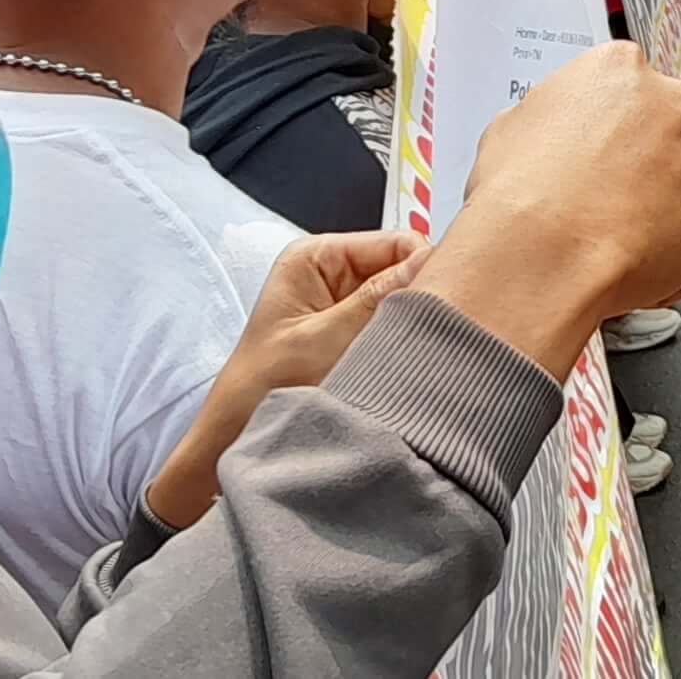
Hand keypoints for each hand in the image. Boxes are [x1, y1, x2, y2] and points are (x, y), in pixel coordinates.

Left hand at [144, 230, 428, 525]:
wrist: (233, 438)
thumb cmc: (262, 386)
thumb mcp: (324, 339)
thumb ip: (378, 300)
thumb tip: (433, 261)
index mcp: (317, 257)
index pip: (396, 242)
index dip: (426, 266)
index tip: (446, 302)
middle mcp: (333, 274)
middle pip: (404, 271)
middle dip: (419, 300)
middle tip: (436, 334)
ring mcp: (344, 305)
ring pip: (402, 304)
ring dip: (410, 329)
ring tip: (415, 355)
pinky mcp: (352, 336)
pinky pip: (393, 331)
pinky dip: (402, 347)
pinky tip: (406, 367)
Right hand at [410, 42, 680, 377]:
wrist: (545, 255)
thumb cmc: (521, 192)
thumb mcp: (510, 126)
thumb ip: (553, 116)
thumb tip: (556, 133)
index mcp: (621, 70)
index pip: (627, 90)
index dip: (610, 130)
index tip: (598, 154)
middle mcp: (675, 105)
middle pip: (668, 133)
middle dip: (645, 165)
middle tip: (606, 198)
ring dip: (661, 208)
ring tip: (612, 237)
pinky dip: (674, 255)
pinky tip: (631, 264)